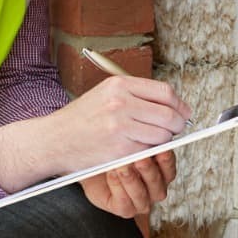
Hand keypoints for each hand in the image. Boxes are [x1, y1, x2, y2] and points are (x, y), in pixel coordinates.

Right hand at [0, 76, 189, 191]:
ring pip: (162, 135)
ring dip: (162, 141)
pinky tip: (137, 149)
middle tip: (175, 130)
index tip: (183, 113)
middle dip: (177, 125)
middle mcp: (121, 102)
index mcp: (119, 84)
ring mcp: (120, 126)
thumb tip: (171, 104)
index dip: (179, 104)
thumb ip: (136, 95)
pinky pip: (148, 151)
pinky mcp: (119, 149)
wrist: (54, 139)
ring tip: (150, 140)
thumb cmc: (81, 118)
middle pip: (168, 114)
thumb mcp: (106, 94)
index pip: (164, 92)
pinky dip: (148, 152)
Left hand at [80, 151, 176, 216]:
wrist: (93, 165)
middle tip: (140, 158)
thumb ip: (142, 142)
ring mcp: (140, 201)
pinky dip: (118, 188)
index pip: (169, 169)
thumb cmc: (114, 153)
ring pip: (142, 196)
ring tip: (122, 166)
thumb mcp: (130, 144)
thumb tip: (150, 134)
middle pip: (158, 184)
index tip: (161, 149)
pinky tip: (112, 174)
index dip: (166, 161)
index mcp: (160, 173)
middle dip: (149, 171)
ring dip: (132, 180)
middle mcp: (153, 189)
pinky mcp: (124, 209)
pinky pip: (124, 203)